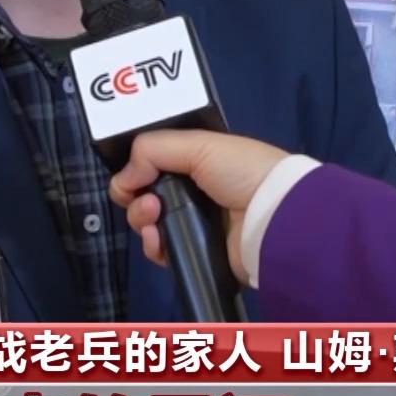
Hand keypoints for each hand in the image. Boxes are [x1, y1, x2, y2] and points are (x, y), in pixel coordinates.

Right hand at [108, 129, 289, 283]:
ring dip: (142, 219)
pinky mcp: (194, 251)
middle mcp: (193, 191)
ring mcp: (193, 223)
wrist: (273, 217)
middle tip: (151, 200)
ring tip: (155, 217)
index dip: (137, 169)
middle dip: (136, 196)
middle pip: (144, 194)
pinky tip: (159, 239)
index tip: (133, 175)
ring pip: (147, 223)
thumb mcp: (198, 144)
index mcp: (198, 160)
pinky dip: (154, 245)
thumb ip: (152, 149)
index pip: (153, 164)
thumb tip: (123, 177)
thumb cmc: (241, 171)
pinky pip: (160, 250)